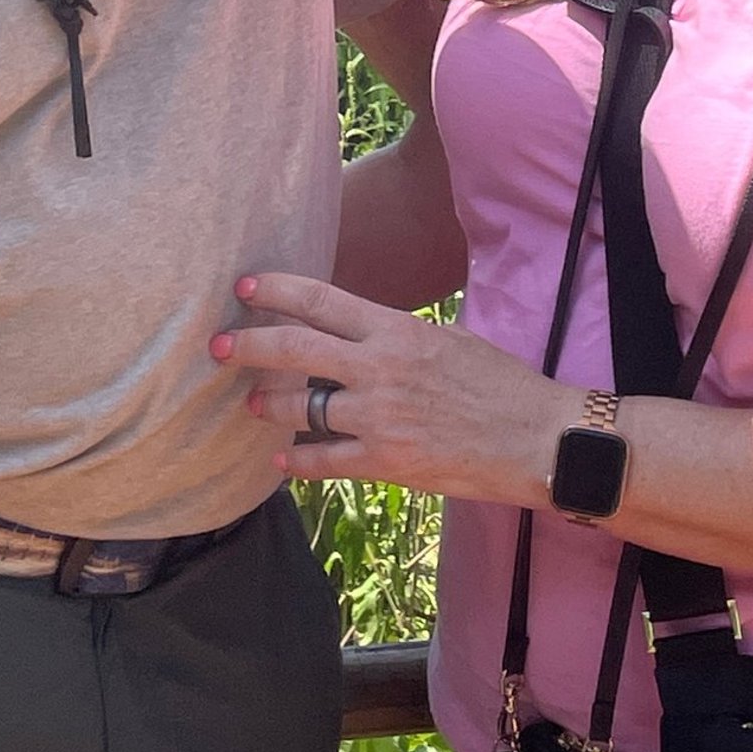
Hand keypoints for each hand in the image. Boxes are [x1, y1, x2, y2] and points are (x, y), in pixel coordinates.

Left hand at [212, 272, 573, 504]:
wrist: (535, 438)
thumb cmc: (497, 382)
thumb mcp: (445, 338)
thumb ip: (394, 337)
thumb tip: (353, 334)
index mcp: (395, 329)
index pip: (321, 301)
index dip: (276, 291)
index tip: (245, 288)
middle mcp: (379, 368)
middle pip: (294, 349)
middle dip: (247, 345)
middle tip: (217, 347)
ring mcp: (379, 417)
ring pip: (300, 406)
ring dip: (268, 405)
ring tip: (250, 404)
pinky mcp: (386, 463)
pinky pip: (324, 459)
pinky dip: (296, 459)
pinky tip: (280, 458)